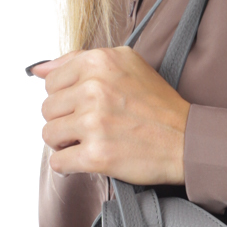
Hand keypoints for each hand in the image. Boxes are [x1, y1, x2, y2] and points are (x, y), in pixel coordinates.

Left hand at [35, 46, 189, 185]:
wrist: (187, 140)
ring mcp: (94, 123)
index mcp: (99, 62)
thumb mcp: (126, 64)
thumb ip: (79, 60)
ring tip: (88, 142)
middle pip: (47, 109)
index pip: (52, 81)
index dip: (66, 97)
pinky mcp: (96, 155)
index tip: (85, 106)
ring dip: (65, 143)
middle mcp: (94, 89)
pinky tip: (86, 160)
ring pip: (48, 135)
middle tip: (90, 127)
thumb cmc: (159, 106)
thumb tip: (39, 68)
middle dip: (65, 120)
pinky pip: (58, 162)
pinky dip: (68, 166)